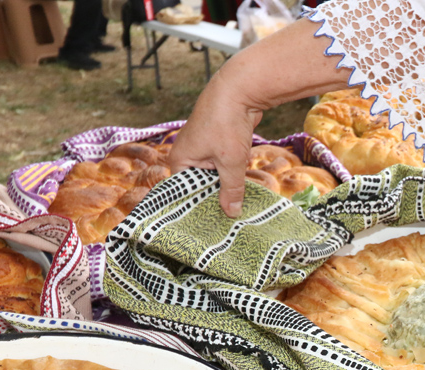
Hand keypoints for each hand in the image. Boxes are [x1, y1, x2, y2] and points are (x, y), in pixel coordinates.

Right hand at [168, 68, 260, 217]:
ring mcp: (203, 148)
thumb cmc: (226, 123)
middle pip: (201, 184)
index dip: (199, 206)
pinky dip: (233, 173)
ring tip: (237, 209)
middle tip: (229, 221)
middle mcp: (188, 154)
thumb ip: (231, 189)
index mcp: (180, 160)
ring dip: (227, 185)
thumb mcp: (230, 162)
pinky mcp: (219, 143)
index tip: (213, 225)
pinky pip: (224, 165)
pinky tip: (244, 189)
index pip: (185, 192)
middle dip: (216, 197)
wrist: (240, 89)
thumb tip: (231, 213)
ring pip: (215, 175)